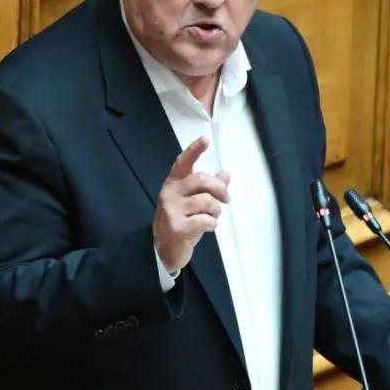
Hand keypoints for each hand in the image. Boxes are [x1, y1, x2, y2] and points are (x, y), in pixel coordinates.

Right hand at [153, 136, 230, 273]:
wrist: (163, 250)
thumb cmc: (180, 222)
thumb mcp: (191, 203)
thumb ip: (207, 188)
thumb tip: (226, 174)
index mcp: (172, 184)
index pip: (182, 163)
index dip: (194, 150)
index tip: (205, 139)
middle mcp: (169, 194)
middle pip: (201, 180)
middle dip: (219, 189)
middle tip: (226, 199)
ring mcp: (172, 211)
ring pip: (206, 201)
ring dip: (216, 211)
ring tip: (212, 217)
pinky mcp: (178, 227)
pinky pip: (205, 220)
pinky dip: (212, 224)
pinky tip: (208, 227)